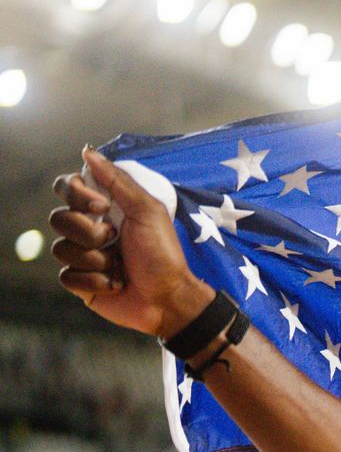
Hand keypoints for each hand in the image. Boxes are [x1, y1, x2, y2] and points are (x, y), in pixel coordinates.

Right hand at [49, 147, 211, 337]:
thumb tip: (88, 152)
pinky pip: (66, 276)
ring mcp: (83, 256)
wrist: (170, 299)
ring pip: (60, 249)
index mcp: (103, 209)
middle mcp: (89, 229)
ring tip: (120, 267)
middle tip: (114, 239)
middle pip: (58, 218)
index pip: (67, 188)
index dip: (76, 194)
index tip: (101, 205)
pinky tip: (115, 284)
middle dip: (88, 232)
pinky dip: (94, 281)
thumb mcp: (147, 211)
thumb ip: (118, 181)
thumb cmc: (164, 254)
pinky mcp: (80, 283)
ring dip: (95, 259)